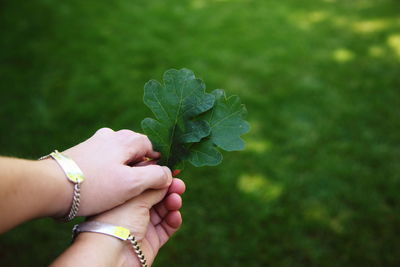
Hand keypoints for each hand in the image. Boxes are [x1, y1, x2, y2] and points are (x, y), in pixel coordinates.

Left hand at [43, 128, 172, 216]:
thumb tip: (168, 173)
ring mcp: (96, 143)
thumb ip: (155, 176)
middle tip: (142, 188)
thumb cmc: (95, 185)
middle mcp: (112, 136)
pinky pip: (106, 160)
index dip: (160, 164)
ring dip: (126, 171)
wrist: (51, 187)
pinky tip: (107, 186)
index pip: (153, 147)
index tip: (161, 181)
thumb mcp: (132, 184)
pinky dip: (111, 171)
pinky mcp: (84, 153)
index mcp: (127, 139)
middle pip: (137, 150)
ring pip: (121, 156)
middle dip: (143, 167)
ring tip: (123, 190)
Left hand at [88, 178, 184, 265]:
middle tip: (180, 185)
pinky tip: (175, 215)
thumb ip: (154, 183)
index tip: (174, 170)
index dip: (159, 175)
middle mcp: (131, 208)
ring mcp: (142, 224)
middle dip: (169, 188)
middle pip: (156, 195)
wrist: (110, 255)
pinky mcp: (151, 239)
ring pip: (163, 209)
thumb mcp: (136, 196)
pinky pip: (166, 227)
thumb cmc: (117, 221)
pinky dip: (173, 220)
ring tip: (176, 200)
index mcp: (122, 194)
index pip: (144, 181)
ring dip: (172, 203)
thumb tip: (168, 174)